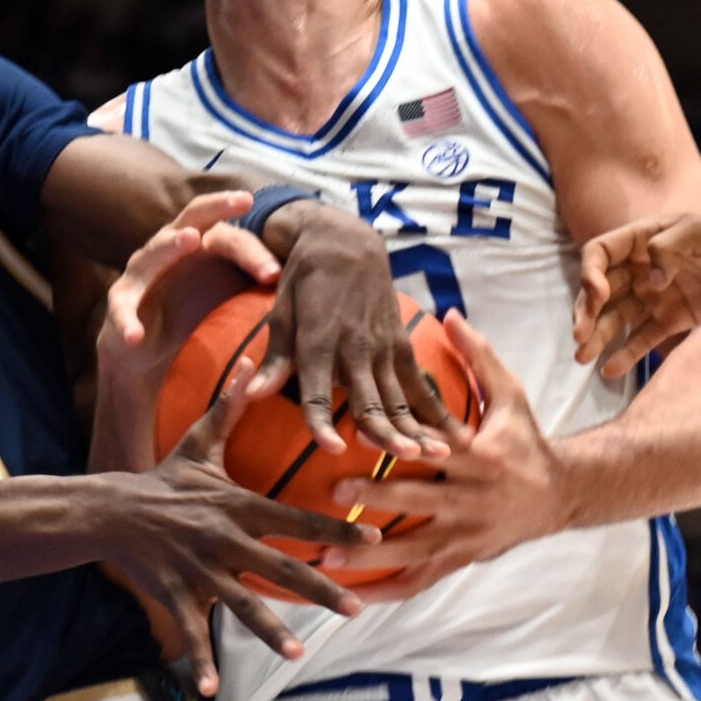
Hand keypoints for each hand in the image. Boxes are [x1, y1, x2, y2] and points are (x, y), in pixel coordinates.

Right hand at [98, 191, 277, 376]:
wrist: (151, 349)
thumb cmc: (198, 313)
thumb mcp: (230, 298)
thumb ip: (258, 285)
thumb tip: (308, 285)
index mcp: (202, 245)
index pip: (231, 235)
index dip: (254, 250)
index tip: (276, 272)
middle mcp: (172, 246)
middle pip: (194, 216)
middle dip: (217, 207)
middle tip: (242, 201)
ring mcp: (142, 271)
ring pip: (155, 250)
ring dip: (172, 243)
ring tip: (190, 239)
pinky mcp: (121, 300)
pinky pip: (123, 308)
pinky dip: (128, 321)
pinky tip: (138, 335)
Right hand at [100, 373, 381, 697]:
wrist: (109, 509)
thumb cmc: (164, 478)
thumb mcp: (200, 441)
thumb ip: (231, 405)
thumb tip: (254, 360)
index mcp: (237, 505)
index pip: (296, 517)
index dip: (335, 527)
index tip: (372, 537)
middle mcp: (224, 539)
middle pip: (280, 567)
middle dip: (320, 589)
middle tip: (355, 608)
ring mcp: (199, 569)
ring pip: (240, 604)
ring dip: (269, 630)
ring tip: (298, 653)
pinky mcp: (174, 593)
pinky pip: (189, 631)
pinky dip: (198, 661)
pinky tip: (209, 690)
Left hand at [251, 202, 462, 460]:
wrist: (345, 242)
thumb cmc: (303, 281)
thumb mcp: (282, 313)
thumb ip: (275, 360)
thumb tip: (251, 395)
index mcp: (318, 340)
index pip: (319, 390)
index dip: (324, 421)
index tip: (332, 449)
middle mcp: (354, 346)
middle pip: (370, 398)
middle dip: (386, 430)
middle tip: (402, 457)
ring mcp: (382, 345)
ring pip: (399, 395)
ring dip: (417, 426)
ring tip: (437, 453)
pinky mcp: (400, 342)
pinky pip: (417, 381)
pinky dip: (432, 408)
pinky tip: (450, 433)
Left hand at [320, 316, 561, 600]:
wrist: (563, 494)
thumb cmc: (526, 439)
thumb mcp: (511, 393)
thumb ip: (478, 356)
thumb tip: (449, 314)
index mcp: (481, 456)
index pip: (436, 450)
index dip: (399, 446)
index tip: (357, 437)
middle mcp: (474, 499)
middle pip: (420, 503)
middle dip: (375, 501)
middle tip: (332, 496)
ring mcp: (467, 536)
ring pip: (415, 551)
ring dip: (370, 556)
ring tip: (326, 555)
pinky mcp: (463, 560)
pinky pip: (423, 581)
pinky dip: (389, 592)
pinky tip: (354, 599)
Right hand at [576, 213, 700, 380]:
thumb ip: (669, 248)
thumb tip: (650, 280)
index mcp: (645, 238)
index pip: (600, 254)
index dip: (590, 274)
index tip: (598, 295)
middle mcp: (645, 266)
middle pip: (602, 290)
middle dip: (587, 313)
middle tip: (580, 337)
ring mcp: (659, 294)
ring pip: (619, 317)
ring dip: (600, 336)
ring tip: (583, 359)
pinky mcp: (676, 318)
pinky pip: (645, 337)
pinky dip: (627, 354)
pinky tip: (610, 369)